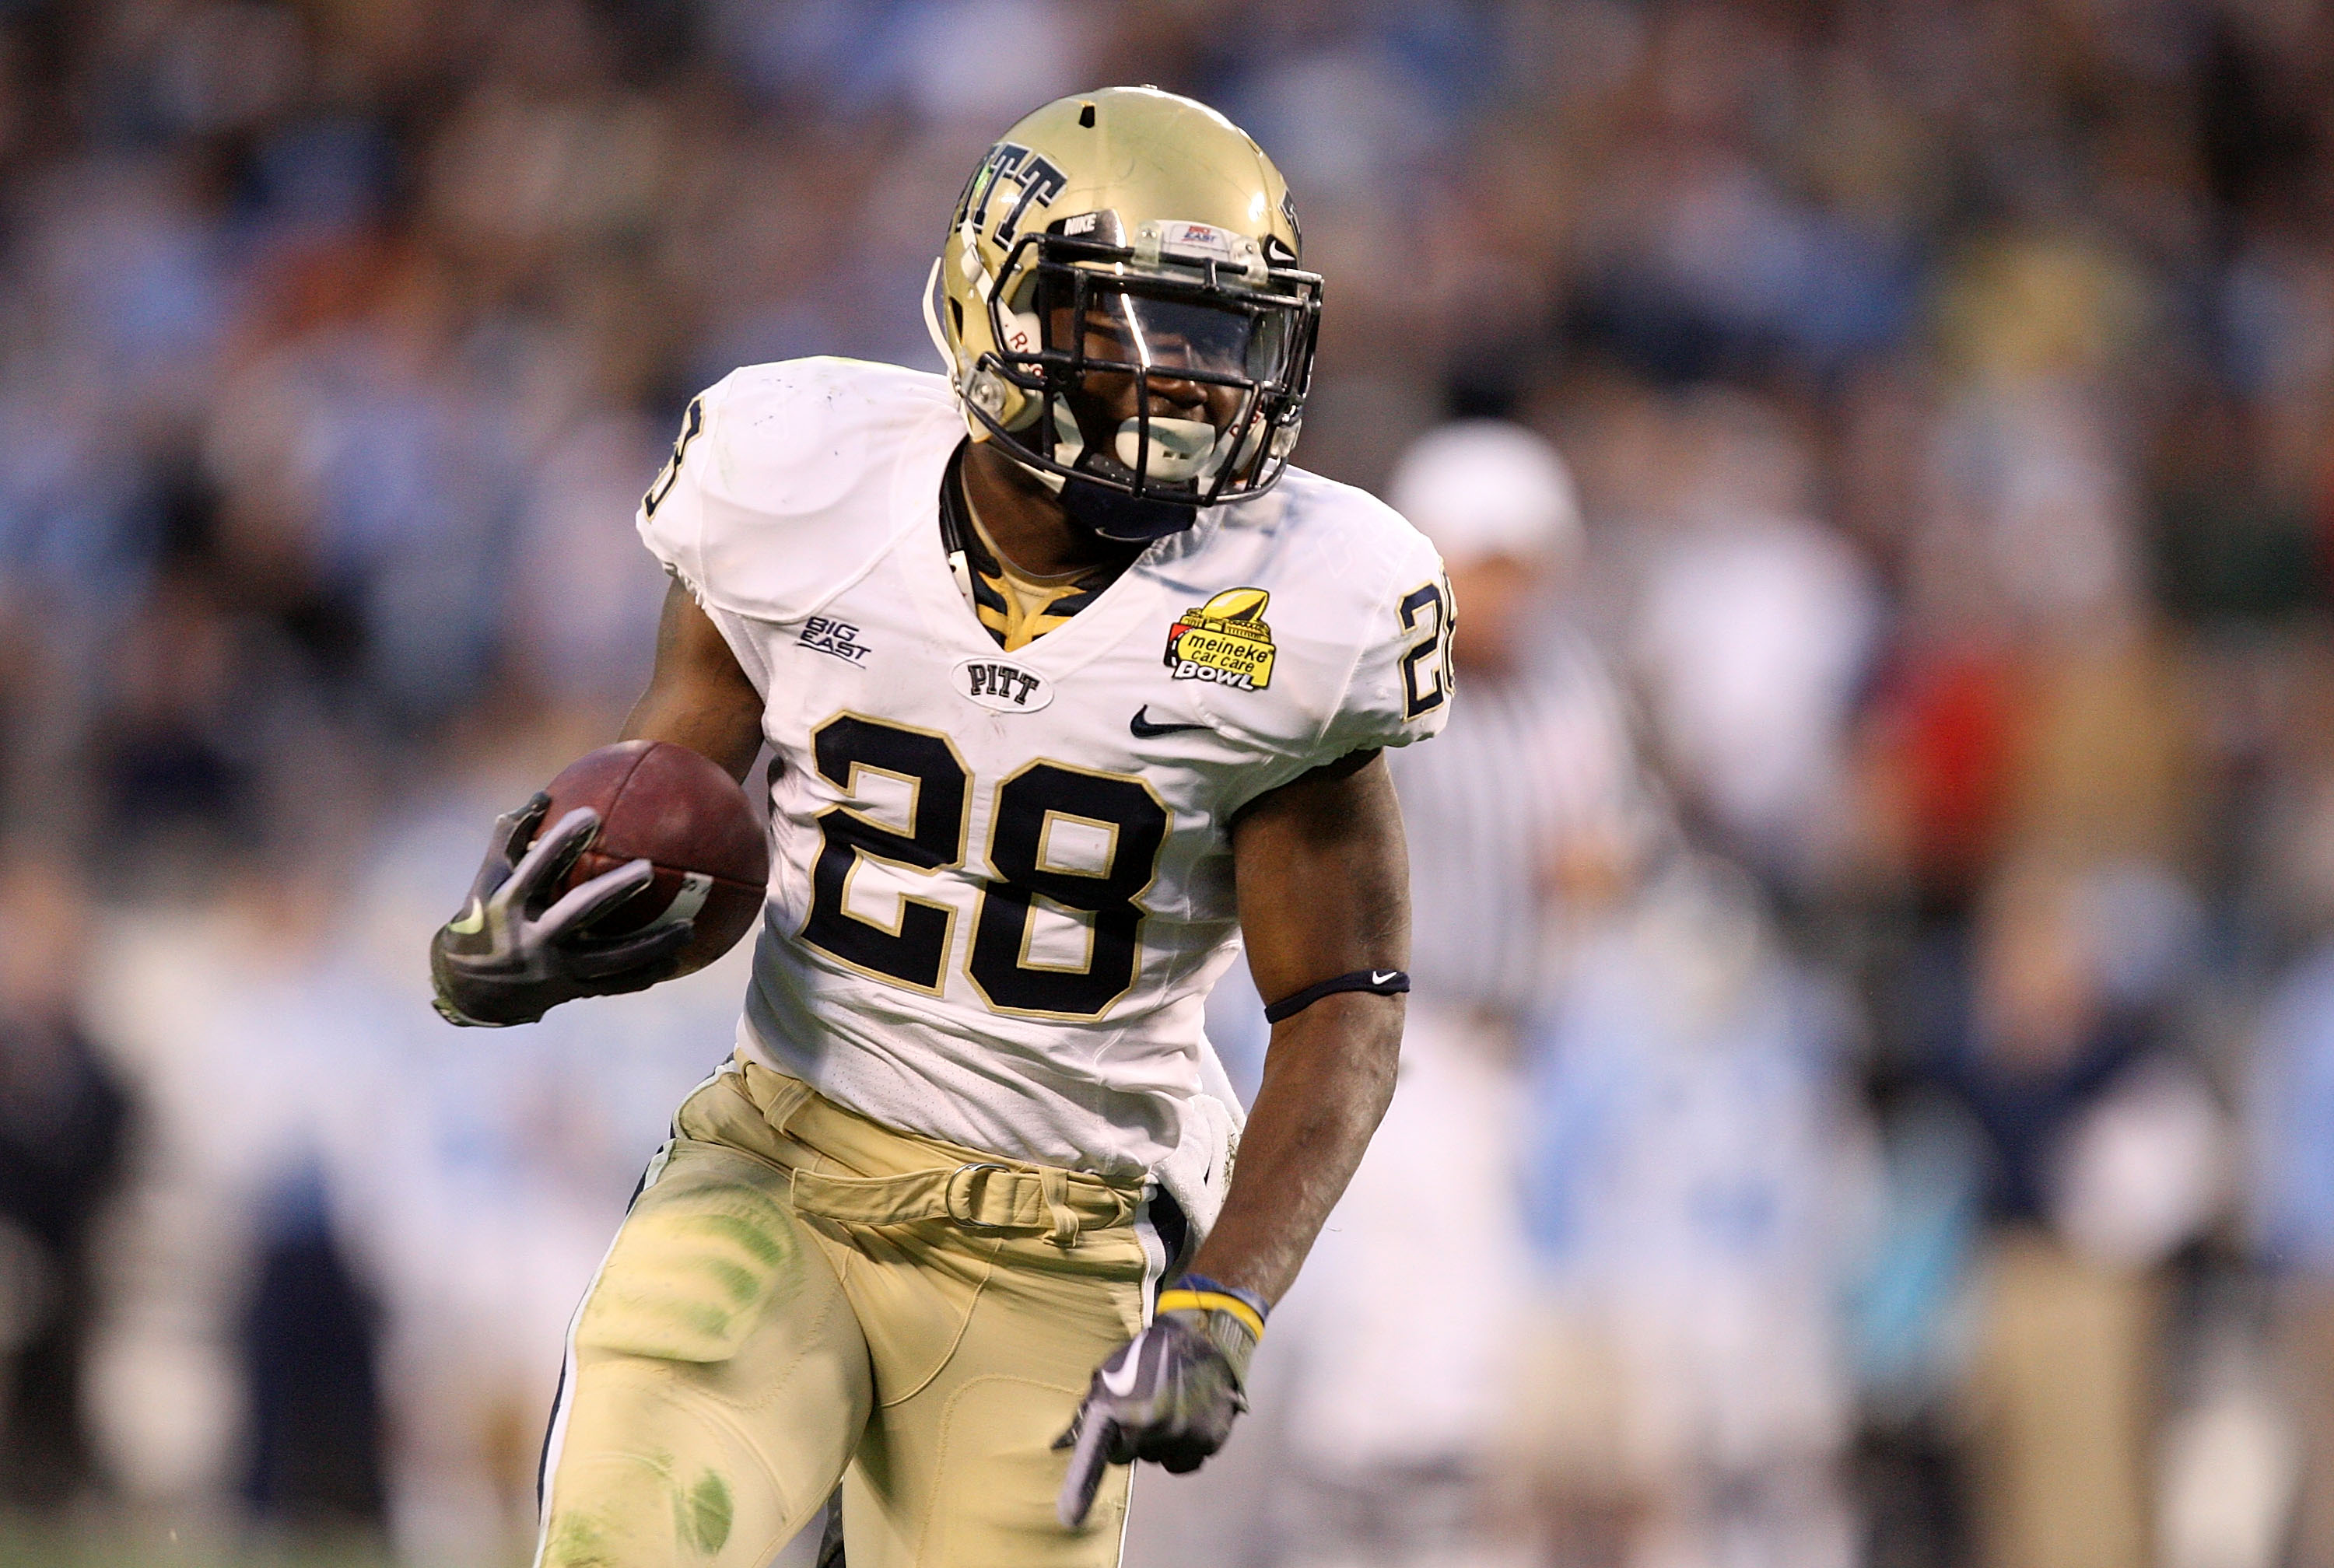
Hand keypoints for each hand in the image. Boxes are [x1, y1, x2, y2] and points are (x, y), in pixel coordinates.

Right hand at [429, 793, 691, 1026]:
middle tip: (649, 868)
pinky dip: (642, 975)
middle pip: (579, 911)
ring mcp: (553, 968)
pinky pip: (612, 985)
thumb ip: (511, 840)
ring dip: (651, 945)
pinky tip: (674, 962)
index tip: (591, 815)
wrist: (469, 990)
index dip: (561, 842)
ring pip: (609, 959)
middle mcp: (532, 937)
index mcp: (509, 904)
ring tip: (689, 929)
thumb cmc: (482, 921)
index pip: (537, 867)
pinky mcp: (568, 991)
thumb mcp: (486, 882)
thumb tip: (541, 796)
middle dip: (614, 891)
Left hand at [1054, 1279, 1264, 1526]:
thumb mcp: (1111, 1372)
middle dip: (1132, 1441)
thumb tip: (1059, 1444)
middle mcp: (1157, 1430)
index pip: (1107, 1456)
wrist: (1204, 1334)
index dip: (1094, 1472)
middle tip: (1140, 1413)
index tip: (1078, 1501)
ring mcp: (1186, 1437)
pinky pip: (1188, 1461)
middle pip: (1133, 1457)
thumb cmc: (1150, 1351)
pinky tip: (1185, 1425)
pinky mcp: (1210, 1440)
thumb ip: (1090, 1408)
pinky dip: (1185, 1450)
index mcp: (1128, 1414)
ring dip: (1160, 1444)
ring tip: (1167, 1411)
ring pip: (1162, 1460)